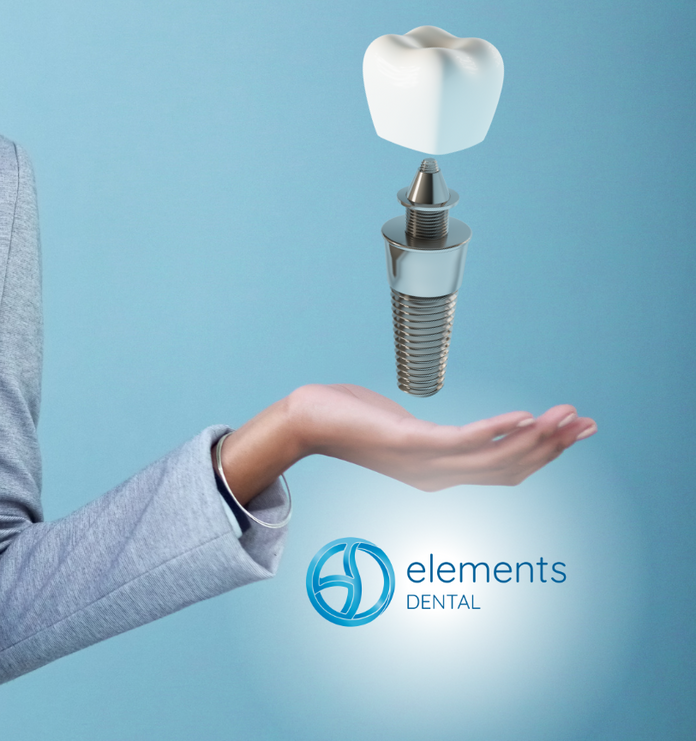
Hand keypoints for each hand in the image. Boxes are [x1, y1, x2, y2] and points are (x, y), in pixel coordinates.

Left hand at [219, 383, 596, 503]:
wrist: (304, 421)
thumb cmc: (350, 419)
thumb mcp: (403, 430)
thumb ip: (434, 436)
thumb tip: (456, 430)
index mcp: (439, 472)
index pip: (506, 469)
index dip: (544, 454)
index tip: (575, 432)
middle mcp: (437, 474)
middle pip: (510, 466)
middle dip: (552, 445)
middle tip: (586, 423)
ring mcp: (424, 461)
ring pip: (494, 457)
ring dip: (535, 437)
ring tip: (566, 418)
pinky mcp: (409, 442)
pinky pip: (461, 440)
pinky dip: (496, 430)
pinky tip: (523, 417)